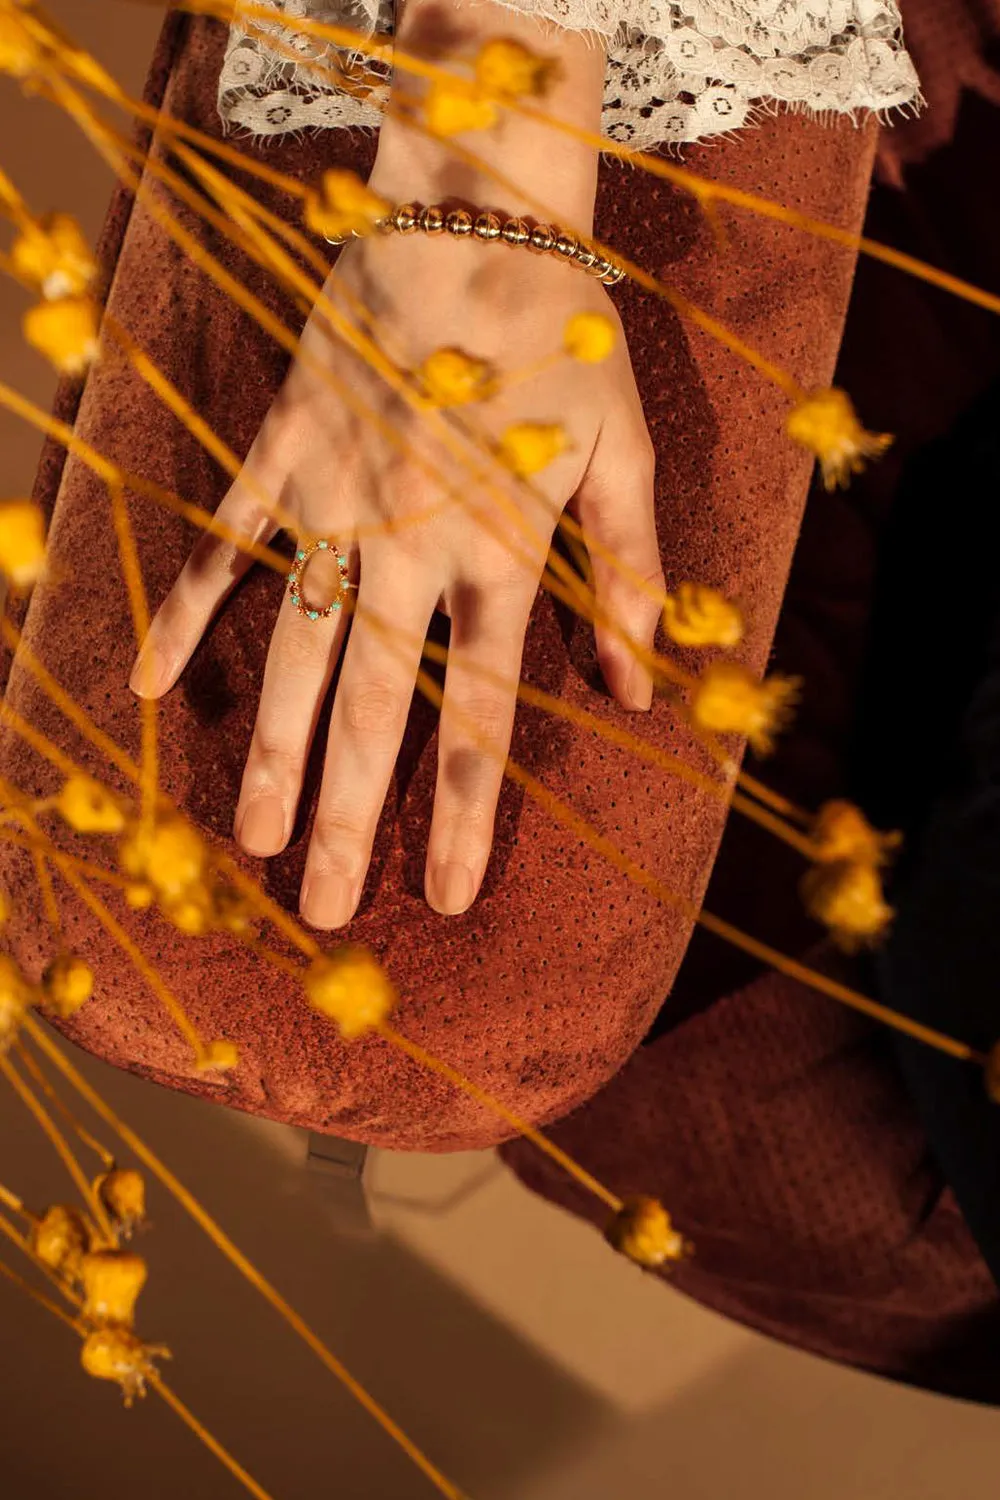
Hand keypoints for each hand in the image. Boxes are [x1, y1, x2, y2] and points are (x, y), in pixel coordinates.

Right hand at [130, 6, 663, 930]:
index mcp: (500, 556)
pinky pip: (226, 543)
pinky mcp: (282, 455)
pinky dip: (188, 611)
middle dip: (350, 817)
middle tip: (323, 913)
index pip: (480, 713)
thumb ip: (626, 577)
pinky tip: (147, 686)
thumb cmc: (560, 337)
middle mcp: (410, 549)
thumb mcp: (621, 456)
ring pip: (292, 650)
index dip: (467, 813)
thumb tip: (634, 689)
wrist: (473, 211)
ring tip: (247, 843)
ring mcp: (334, 504)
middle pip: (372, 706)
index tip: (447, 899)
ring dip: (270, 750)